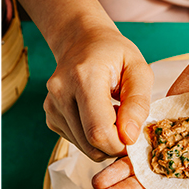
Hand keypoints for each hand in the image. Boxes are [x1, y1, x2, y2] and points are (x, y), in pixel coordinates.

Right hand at [45, 25, 152, 160]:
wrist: (82, 41)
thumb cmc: (114, 53)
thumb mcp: (139, 69)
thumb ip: (138, 103)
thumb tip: (130, 137)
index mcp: (83, 77)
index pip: (98, 131)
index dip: (120, 144)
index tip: (135, 137)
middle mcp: (61, 92)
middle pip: (90, 143)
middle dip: (114, 146)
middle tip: (129, 129)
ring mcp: (52, 106)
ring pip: (83, 146)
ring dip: (104, 141)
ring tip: (113, 115)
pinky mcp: (50, 116)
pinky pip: (77, 141)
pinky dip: (92, 137)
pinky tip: (98, 115)